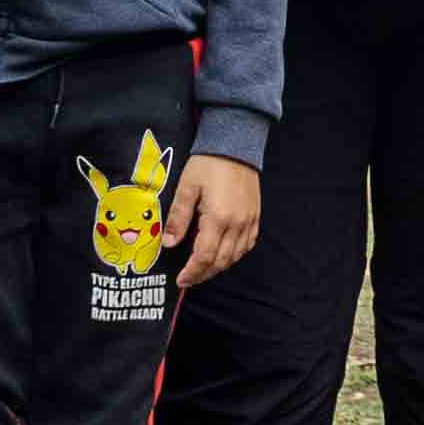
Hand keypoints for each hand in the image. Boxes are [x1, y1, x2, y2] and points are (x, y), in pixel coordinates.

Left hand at [174, 152, 265, 287]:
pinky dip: (235, 255)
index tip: (180, 279)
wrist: (235, 145)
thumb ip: (178, 218)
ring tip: (202, 269)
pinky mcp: (255, 216)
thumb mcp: (186, 188)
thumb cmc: (209, 163)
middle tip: (188, 279)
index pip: (204, 257)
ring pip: (235, 256)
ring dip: (218, 267)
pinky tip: (224, 254)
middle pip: (220, 262)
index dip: (192, 272)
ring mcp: (249, 221)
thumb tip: (168, 243)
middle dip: (203, 274)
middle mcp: (237, 224)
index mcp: (218, 218)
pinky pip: (247, 245)